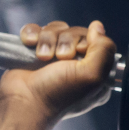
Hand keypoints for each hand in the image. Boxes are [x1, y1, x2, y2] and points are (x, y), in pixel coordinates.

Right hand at [0, 20, 117, 119]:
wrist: (23, 102)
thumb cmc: (57, 95)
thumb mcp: (93, 76)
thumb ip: (104, 49)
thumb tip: (97, 27)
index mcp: (95, 73)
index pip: (97, 41)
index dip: (86, 42)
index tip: (77, 56)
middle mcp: (76, 65)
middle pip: (75, 32)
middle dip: (65, 41)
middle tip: (59, 58)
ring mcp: (54, 59)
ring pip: (56, 29)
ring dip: (47, 39)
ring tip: (42, 57)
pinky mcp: (34, 53)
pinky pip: (36, 30)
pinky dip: (32, 35)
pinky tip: (30, 45)